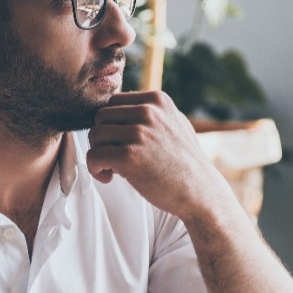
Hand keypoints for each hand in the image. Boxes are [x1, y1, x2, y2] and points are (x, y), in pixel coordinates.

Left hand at [86, 90, 223, 220]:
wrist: (200, 192)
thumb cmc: (185, 162)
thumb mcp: (176, 124)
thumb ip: (153, 113)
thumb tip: (126, 104)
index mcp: (157, 100)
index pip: (113, 102)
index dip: (111, 124)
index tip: (120, 142)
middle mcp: (148, 112)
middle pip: (100, 117)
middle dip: (102, 138)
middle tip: (114, 157)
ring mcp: (138, 133)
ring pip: (94, 136)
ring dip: (98, 154)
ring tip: (112, 168)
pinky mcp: (129, 157)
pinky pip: (93, 156)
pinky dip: (95, 169)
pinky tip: (109, 177)